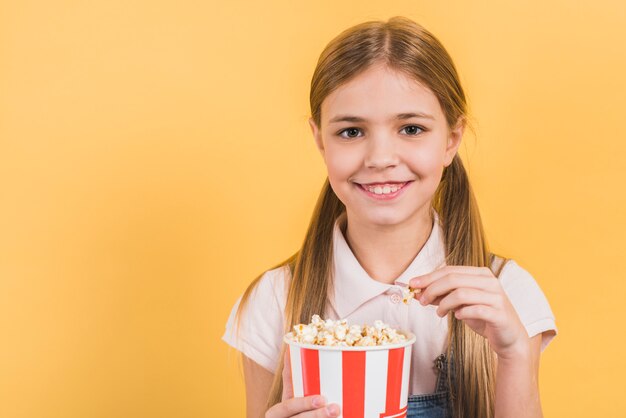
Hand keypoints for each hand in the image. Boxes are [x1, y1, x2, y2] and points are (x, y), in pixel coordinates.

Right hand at [265, 351, 340, 417]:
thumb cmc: (291, 413)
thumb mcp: (287, 398)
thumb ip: (289, 379)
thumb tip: (291, 350)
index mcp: (276, 413)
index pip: (288, 407)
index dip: (303, 403)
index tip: (322, 398)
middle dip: (317, 415)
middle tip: (335, 408)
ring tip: (339, 414)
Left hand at [409, 265, 529, 359]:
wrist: (509, 338)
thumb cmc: (483, 317)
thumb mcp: (460, 304)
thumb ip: (442, 296)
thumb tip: (418, 292)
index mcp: (480, 274)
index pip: (449, 270)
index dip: (429, 277)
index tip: (412, 284)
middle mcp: (489, 282)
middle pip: (453, 279)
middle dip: (432, 289)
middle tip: (420, 300)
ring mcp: (496, 297)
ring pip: (462, 293)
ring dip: (444, 303)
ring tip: (438, 313)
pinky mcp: (499, 314)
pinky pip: (475, 309)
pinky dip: (462, 313)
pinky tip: (457, 316)